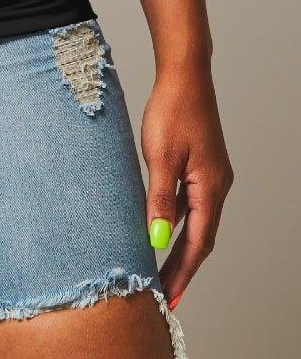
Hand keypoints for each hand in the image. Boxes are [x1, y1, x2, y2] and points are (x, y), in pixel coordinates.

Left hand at [141, 62, 233, 309]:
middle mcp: (216, 186)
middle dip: (182, 266)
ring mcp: (210, 175)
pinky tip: (157, 226)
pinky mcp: (200, 165)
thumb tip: (155, 238)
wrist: (184, 75)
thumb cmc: (172, 110)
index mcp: (210, 188)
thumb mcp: (160, 157)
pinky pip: (188, 202)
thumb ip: (158, 199)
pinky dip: (175, 219)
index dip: (182, 273)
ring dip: (178, 244)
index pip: (197, 243)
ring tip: (158, 268)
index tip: (168, 297)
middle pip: (200, 237)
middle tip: (164, 294)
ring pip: (194, 220)